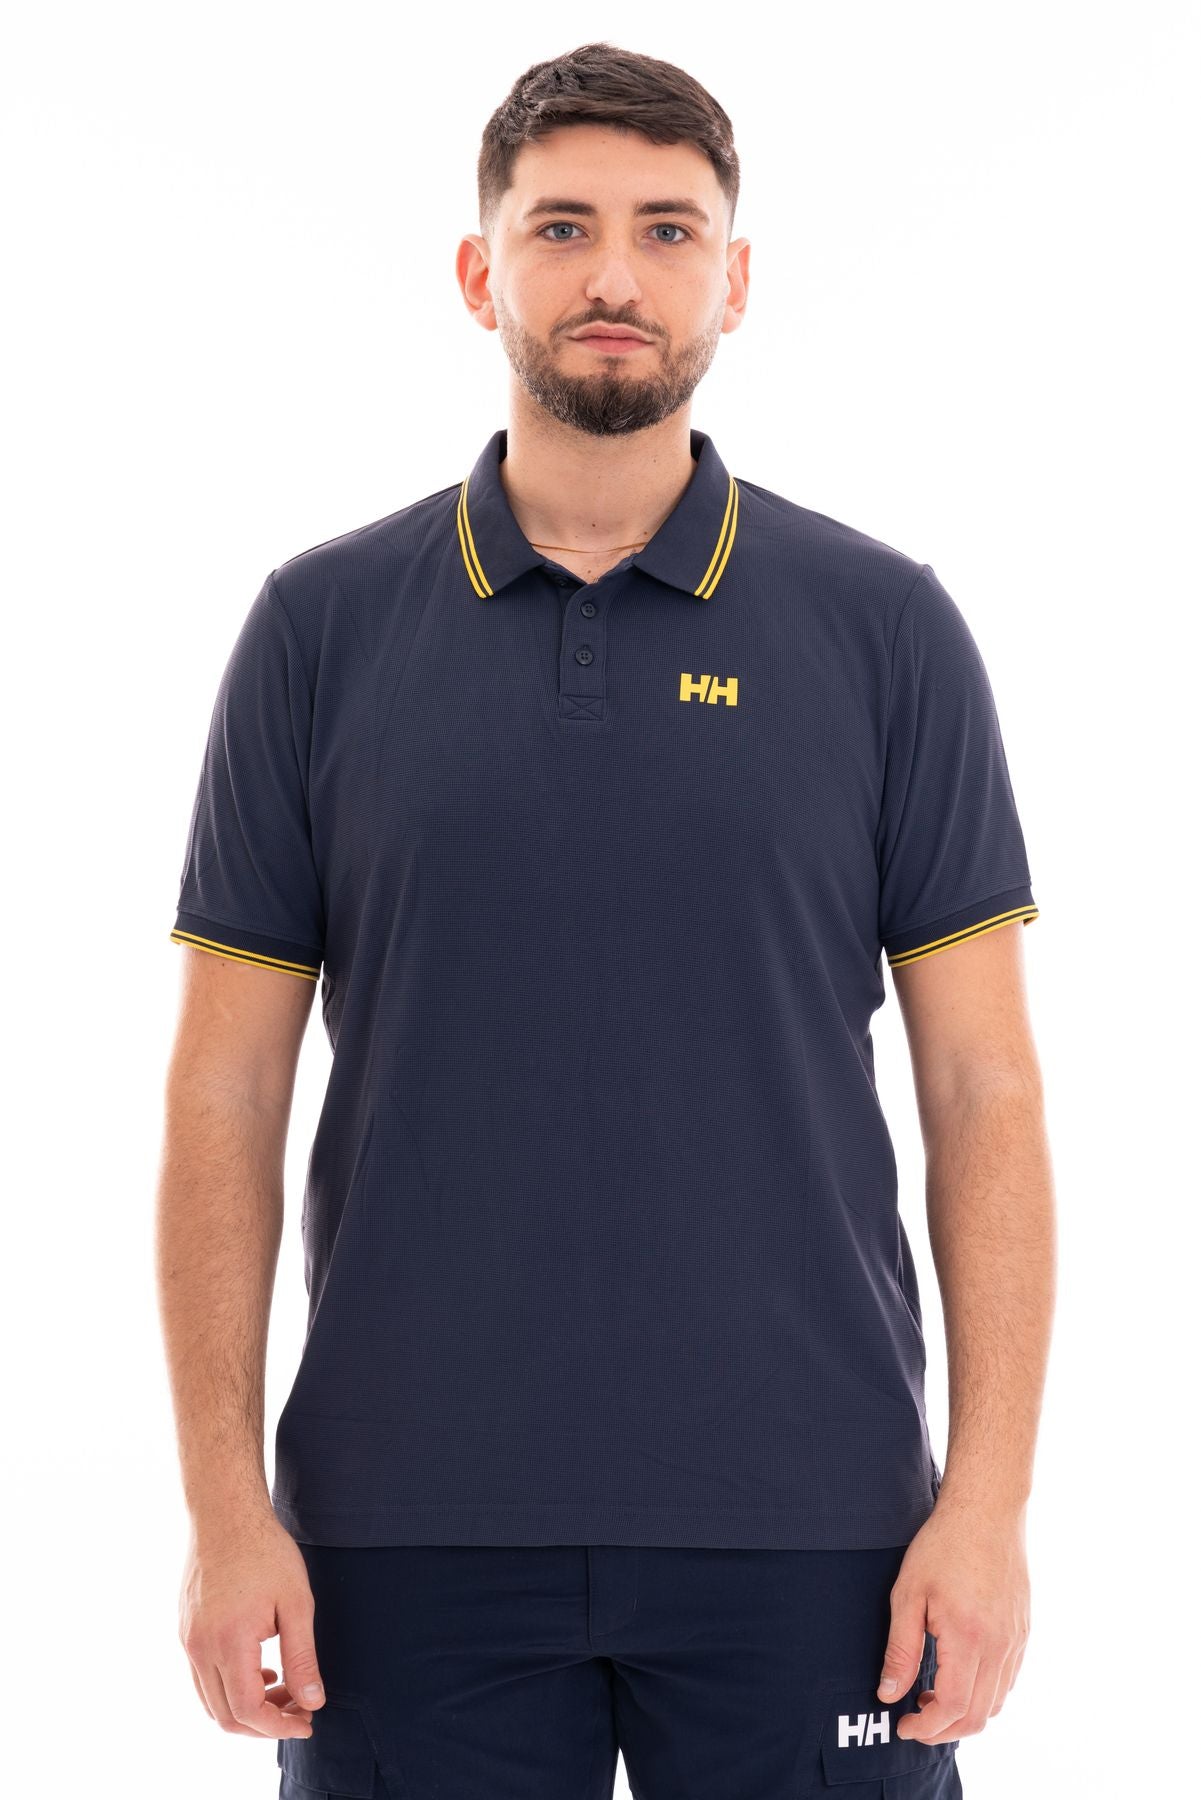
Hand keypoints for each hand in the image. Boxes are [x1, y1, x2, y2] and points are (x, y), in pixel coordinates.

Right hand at [179, 1508, 325, 1737]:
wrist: (225, 1513)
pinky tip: (260, 1668)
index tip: (307, 1721)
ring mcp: (188, 1640)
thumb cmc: (265, 1551)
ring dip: (246, 1708)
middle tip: (299, 1709)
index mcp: (228, 1642)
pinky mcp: (186, 1630)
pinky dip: (230, 1687)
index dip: (279, 1726)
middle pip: (225, 1716)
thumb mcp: (297, 1602)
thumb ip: (303, 1657)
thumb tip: (313, 1702)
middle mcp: (200, 1648)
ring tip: (283, 1687)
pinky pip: (203, 1678)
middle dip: (264, 1724)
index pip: (248, 1711)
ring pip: (210, 1701)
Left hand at [875, 1498, 1030, 1744]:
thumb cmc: (942, 1546)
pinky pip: (1007, 1680)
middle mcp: (1000, 1645)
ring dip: (964, 1713)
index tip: (903, 1726)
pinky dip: (983, 1694)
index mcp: (969, 1637)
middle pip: (979, 1715)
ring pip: (997, 1702)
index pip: (954, 1706)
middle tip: (915, 1720)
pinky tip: (957, 1675)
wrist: (986, 1512)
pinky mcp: (1022, 1631)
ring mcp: (1016, 1640)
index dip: (927, 1728)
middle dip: (944, 1730)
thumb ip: (900, 1649)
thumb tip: (889, 1694)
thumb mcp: (908, 1594)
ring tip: (930, 1696)